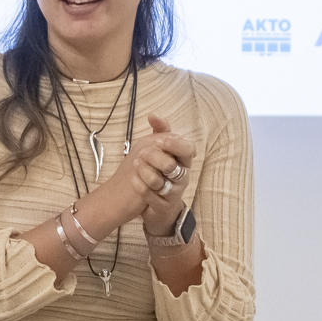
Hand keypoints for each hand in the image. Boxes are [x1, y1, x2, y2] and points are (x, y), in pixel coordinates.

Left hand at [128, 115, 193, 236]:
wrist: (159, 203)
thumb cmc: (162, 171)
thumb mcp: (162, 150)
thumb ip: (161, 131)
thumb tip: (152, 115)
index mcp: (184, 161)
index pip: (188, 149)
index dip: (173, 144)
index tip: (159, 141)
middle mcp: (182, 177)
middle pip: (171, 165)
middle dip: (154, 157)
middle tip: (142, 153)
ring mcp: (173, 192)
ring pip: (158, 181)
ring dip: (144, 171)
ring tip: (135, 164)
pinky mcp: (163, 205)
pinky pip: (149, 194)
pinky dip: (139, 185)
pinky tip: (133, 179)